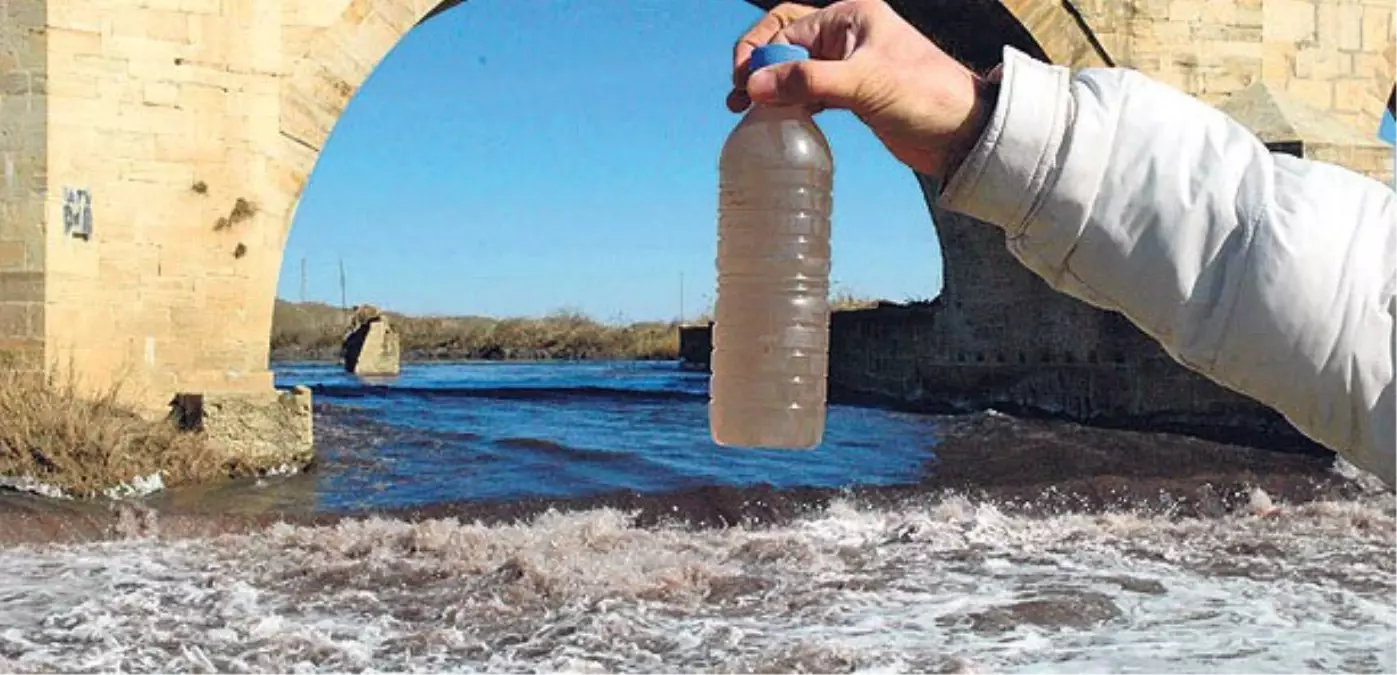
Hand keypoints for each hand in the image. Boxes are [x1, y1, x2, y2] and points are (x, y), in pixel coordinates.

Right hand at [727, 0, 995, 179]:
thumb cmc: (926, 97)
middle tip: (738, 100)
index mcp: (850, 16)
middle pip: (785, 44)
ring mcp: (849, 65)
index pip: (785, 25)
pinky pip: (810, 93)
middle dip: (757, 68)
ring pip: (795, 71)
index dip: (758, 51)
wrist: (965, 133)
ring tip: (746, 112)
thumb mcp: (865, 84)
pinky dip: (791, 104)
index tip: (742, 82)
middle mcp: (847, 35)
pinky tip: (778, 120)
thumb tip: (753, 85)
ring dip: (770, 88)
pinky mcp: (854, 94)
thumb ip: (808, 81)